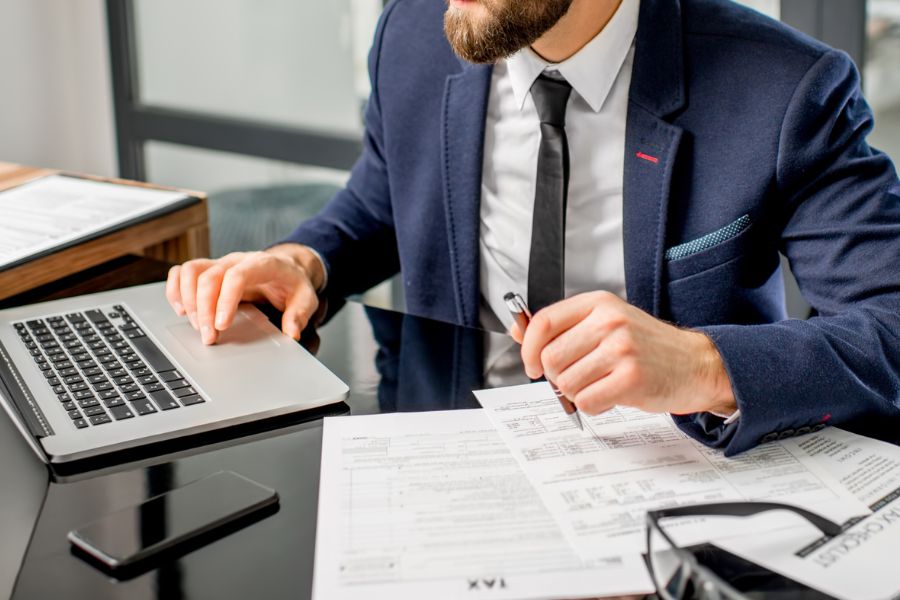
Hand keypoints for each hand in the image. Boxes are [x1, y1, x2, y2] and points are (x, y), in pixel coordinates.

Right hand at [165, 244, 324, 344]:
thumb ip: (300, 314)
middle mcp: (237, 260)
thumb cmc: (293, 283)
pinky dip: (176, 290)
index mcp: (262, 264)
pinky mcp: (209, 270)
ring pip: (190, 271)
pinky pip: (183, 272)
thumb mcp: (306, 297)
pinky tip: (182, 311)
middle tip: (209, 337)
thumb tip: (292, 333)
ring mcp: (221, 263)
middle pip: (209, 277)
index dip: (225, 300)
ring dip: (187, 301)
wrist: (286, 267)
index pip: (237, 275)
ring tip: (197, 327)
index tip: (222, 326)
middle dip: (204, 310)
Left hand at [510, 291, 735, 416]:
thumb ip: (562, 327)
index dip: (529, 349)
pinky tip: (611, 395)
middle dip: (558, 376)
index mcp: (599, 304)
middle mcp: (609, 322)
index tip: (532, 364)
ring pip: (566, 383)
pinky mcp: (631, 379)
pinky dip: (593, 406)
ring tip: (601, 383)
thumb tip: (518, 330)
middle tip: (580, 376)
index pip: (544, 323)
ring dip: (578, 392)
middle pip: (551, 358)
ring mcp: (621, 349)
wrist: (695, 364)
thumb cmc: (647, 347)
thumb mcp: (605, 323)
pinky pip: (587, 401)